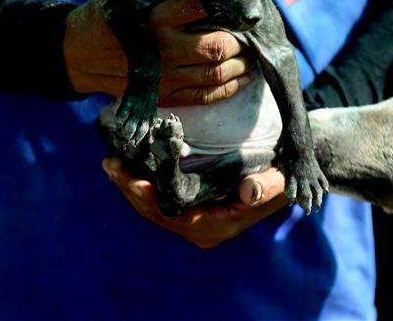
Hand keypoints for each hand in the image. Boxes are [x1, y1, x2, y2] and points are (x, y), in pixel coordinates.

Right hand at [63, 0, 254, 104]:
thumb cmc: (110, 12)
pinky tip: (240, 77)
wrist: (79, 54)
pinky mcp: (165, 95)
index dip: (225, 5)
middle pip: (217, 47)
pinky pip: (205, 96)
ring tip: (252, 54)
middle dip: (241, 41)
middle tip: (250, 33)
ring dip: (242, 66)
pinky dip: (228, 88)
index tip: (238, 1)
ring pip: (216, 73)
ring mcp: (165, 76)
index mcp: (156, 16)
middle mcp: (163, 49)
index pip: (201, 7)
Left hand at [102, 157, 288, 248]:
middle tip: (111, 164)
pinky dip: (142, 183)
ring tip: (111, 163)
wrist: (281, 181)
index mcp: (214, 226)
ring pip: (152, 206)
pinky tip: (127, 165)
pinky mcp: (188, 208)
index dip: (150, 199)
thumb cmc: (278, 180)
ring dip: (130, 185)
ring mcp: (191, 220)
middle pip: (155, 212)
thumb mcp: (276, 183)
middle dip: (131, 188)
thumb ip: (263, 188)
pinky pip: (158, 199)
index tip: (133, 180)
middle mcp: (198, 228)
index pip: (173, 216)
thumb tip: (248, 191)